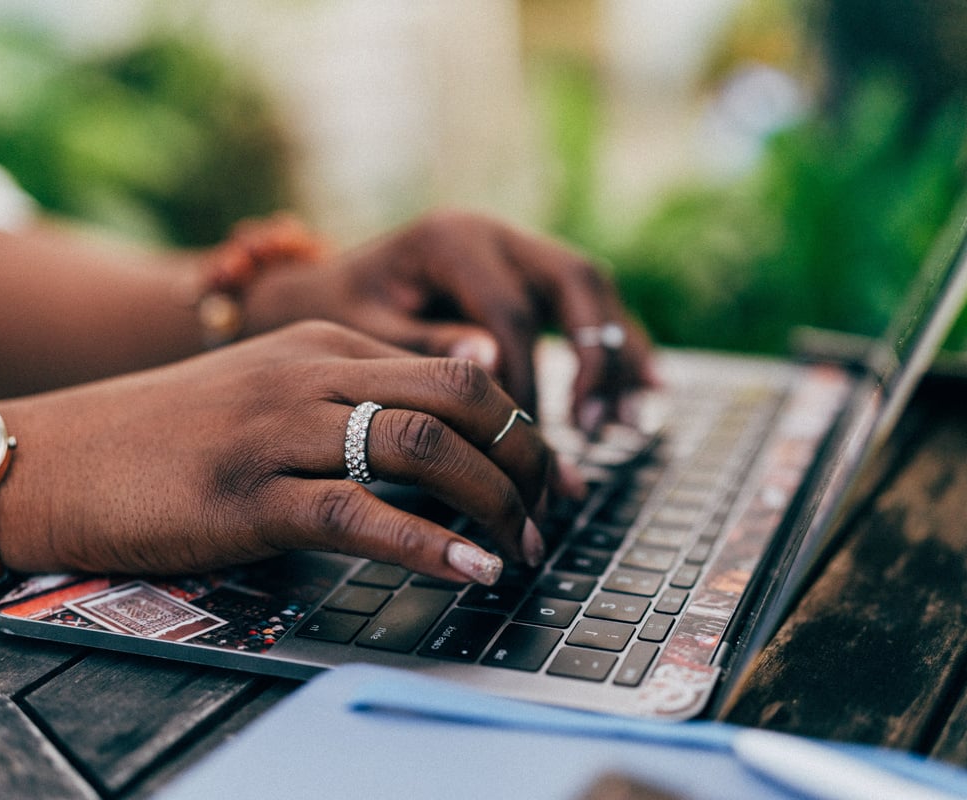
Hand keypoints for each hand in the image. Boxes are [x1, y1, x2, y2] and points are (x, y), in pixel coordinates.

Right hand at [0, 321, 555, 585]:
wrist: (59, 457)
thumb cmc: (171, 434)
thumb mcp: (271, 391)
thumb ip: (353, 396)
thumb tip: (446, 428)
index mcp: (326, 343)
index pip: (459, 370)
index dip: (523, 425)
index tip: (553, 475)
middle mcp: (313, 373)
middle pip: (463, 396)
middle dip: (528, 456)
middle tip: (553, 509)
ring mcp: (281, 430)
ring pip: (425, 448)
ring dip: (495, 502)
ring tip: (523, 548)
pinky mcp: (250, 495)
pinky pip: (362, 515)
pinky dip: (431, 545)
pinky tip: (471, 571)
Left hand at [240, 210, 657, 432]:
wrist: (320, 292)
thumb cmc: (335, 316)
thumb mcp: (360, 331)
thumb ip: (420, 345)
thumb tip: (490, 364)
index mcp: (450, 240)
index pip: (508, 315)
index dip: (524, 383)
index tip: (520, 447)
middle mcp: (494, 233)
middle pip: (572, 282)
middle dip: (593, 358)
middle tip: (590, 426)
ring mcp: (517, 247)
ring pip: (593, 289)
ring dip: (618, 353)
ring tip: (630, 420)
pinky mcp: (528, 273)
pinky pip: (589, 303)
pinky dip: (617, 346)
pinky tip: (646, 390)